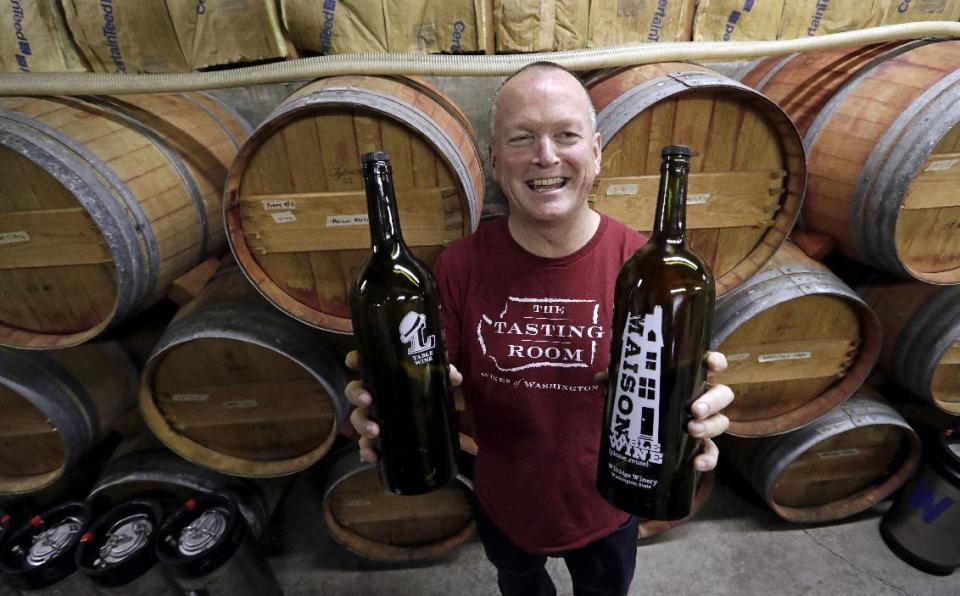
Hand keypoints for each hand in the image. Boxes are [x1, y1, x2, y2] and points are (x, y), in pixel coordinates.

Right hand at [344, 350, 462, 463]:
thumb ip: (445, 375)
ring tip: (375, 431)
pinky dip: (367, 451)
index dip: (355, 360)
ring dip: (362, 424)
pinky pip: (367, 445)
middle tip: (368, 399)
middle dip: (357, 394)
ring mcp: (375, 417)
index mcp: (386, 376)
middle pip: (355, 391)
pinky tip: (374, 456)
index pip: (365, 363)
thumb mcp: (440, 383)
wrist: (442, 422)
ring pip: (358, 418)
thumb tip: (454, 376)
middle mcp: (376, 395)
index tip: (353, 362)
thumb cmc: (433, 394)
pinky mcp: (380, 438)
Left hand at [595, 351, 733, 472]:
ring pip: (720, 422)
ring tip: (692, 430)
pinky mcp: (701, 446)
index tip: (710, 364)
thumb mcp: (629, 389)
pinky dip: (708, 458)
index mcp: (689, 379)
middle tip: (694, 410)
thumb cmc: (642, 401)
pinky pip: (712, 452)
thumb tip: (599, 378)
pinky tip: (696, 463)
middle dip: (712, 401)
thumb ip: (617, 381)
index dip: (715, 361)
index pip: (710, 365)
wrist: (641, 435)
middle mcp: (702, 399)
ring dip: (710, 426)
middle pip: (721, 395)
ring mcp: (704, 423)